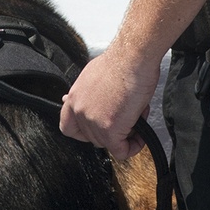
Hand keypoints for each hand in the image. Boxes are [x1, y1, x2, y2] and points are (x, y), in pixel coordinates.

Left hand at [59, 43, 161, 159]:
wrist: (133, 58)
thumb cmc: (122, 61)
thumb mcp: (96, 77)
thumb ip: (92, 94)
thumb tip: (97, 99)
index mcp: (75, 97)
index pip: (68, 127)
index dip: (83, 132)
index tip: (96, 129)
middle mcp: (80, 111)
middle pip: (92, 137)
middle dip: (111, 131)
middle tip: (126, 119)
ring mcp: (93, 122)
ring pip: (108, 144)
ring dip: (125, 135)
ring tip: (136, 116)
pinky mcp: (109, 130)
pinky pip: (121, 151)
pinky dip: (133, 146)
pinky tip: (141, 136)